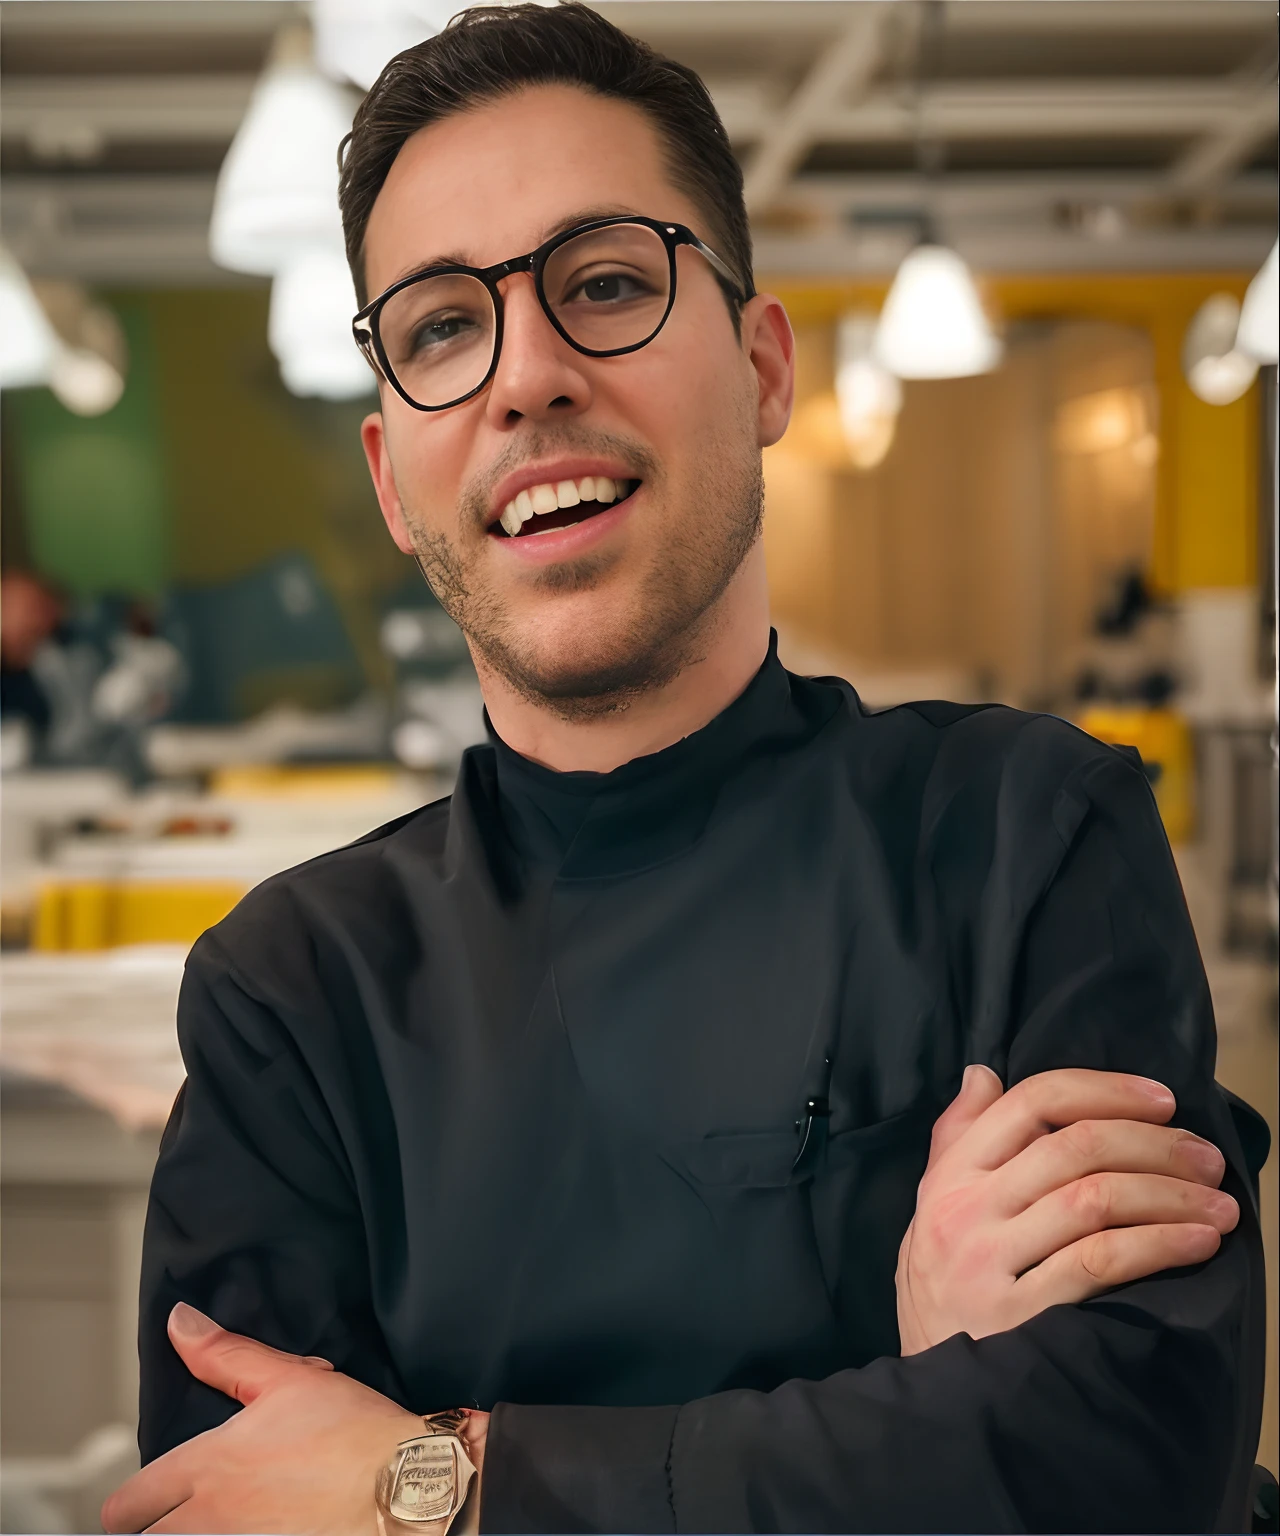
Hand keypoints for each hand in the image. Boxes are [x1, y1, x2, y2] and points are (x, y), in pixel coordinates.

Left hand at [100, 1304, 489, 1533]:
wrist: (407, 1488)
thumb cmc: (354, 1435)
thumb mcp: (289, 1378)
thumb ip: (224, 1354)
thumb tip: (180, 1324)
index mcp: (208, 1469)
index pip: (127, 1505)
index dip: (131, 1502)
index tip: (144, 1498)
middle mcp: (212, 1521)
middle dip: (155, 1525)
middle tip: (178, 1513)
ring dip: (195, 1531)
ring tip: (230, 1517)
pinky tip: (268, 1525)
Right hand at [896, 1066, 1238, 1355]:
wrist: (932, 1387)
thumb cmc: (941, 1287)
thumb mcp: (931, 1205)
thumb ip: (956, 1136)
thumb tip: (984, 1073)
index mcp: (951, 1174)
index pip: (1032, 1102)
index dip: (1106, 1090)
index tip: (1163, 1100)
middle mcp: (967, 1210)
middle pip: (1076, 1148)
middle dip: (1156, 1145)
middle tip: (1207, 1160)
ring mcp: (991, 1262)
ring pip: (1095, 1199)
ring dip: (1171, 1195)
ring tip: (1219, 1206)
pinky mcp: (1022, 1315)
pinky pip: (1101, 1262)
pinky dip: (1159, 1244)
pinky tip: (1197, 1243)